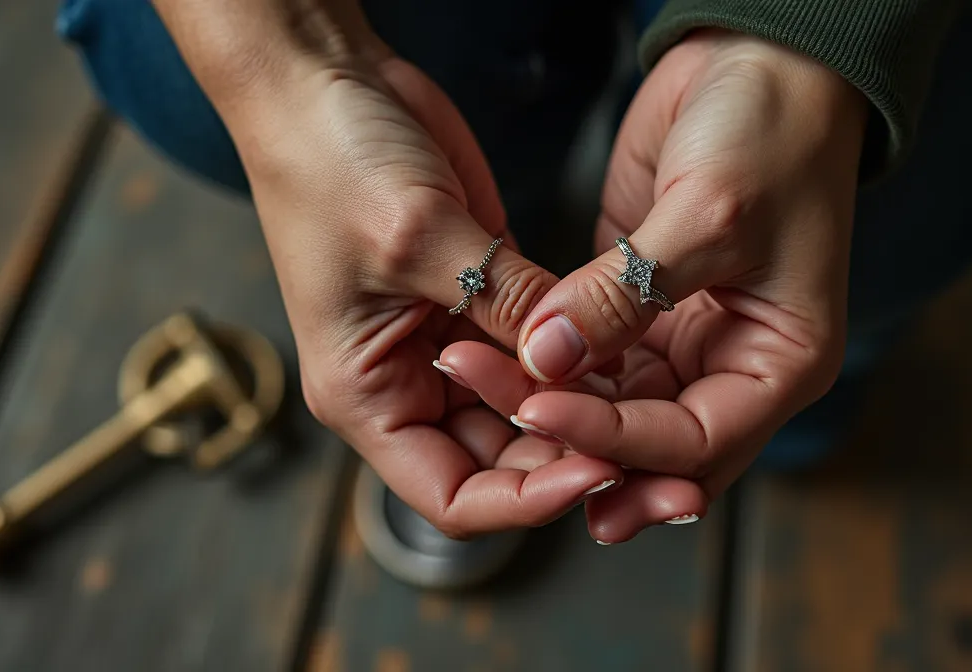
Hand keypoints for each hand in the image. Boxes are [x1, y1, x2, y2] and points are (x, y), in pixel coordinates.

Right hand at [203, 14, 620, 536]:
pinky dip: (579, 357)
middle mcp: (407, 383)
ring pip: (528, 410)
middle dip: (566, 460)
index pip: (452, 496)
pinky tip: (626, 351)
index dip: (527, 500)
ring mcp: (447, 341)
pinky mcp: (482, 296)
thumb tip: (574, 359)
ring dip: (580, 410)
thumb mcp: (417, 236)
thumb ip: (502, 303)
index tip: (597, 468)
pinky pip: (541, 351)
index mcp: (366, 396)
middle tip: (643, 443)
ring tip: (644, 401)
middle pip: (500, 463)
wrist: (327, 81)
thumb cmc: (330, 160)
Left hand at [445, 31, 865, 541]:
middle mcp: (734, 367)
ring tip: (485, 397)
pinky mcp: (638, 308)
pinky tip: (501, 370)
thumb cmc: (772, 131)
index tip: (540, 410)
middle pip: (653, 448)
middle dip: (584, 453)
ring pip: (614, 412)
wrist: (761, 61)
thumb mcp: (709, 212)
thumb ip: (625, 294)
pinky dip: (550, 371)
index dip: (616, 439)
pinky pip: (592, 364)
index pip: (695, 442)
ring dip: (554, 412)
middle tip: (507, 450)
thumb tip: (546, 360)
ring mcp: (683, 339)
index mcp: (782, 365)